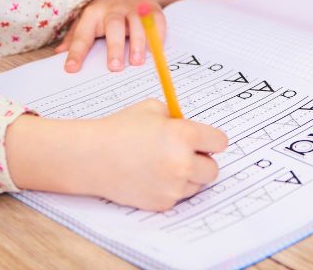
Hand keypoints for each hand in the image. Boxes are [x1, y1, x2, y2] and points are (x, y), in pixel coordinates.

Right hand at [6, 100, 227, 210]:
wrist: (93, 156)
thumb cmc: (122, 128)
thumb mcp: (153, 109)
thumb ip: (178, 118)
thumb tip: (196, 130)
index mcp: (184, 135)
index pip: (219, 142)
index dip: (212, 140)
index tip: (205, 140)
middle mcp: (182, 163)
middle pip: (213, 169)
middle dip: (202, 160)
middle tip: (186, 153)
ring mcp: (172, 187)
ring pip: (197, 185)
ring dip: (188, 175)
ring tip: (164, 163)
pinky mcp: (162, 203)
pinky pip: (178, 196)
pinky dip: (171, 188)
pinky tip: (152, 175)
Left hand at [56, 0, 187, 72]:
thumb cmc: (107, 8)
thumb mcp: (88, 18)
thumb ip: (75, 36)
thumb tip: (59, 54)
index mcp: (94, 14)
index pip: (83, 34)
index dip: (76, 52)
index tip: (71, 69)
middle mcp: (114, 9)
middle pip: (114, 26)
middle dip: (114, 47)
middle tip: (114, 67)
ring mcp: (135, 8)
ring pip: (137, 24)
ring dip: (138, 43)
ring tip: (137, 62)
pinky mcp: (153, 9)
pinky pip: (157, 22)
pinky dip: (158, 36)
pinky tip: (155, 51)